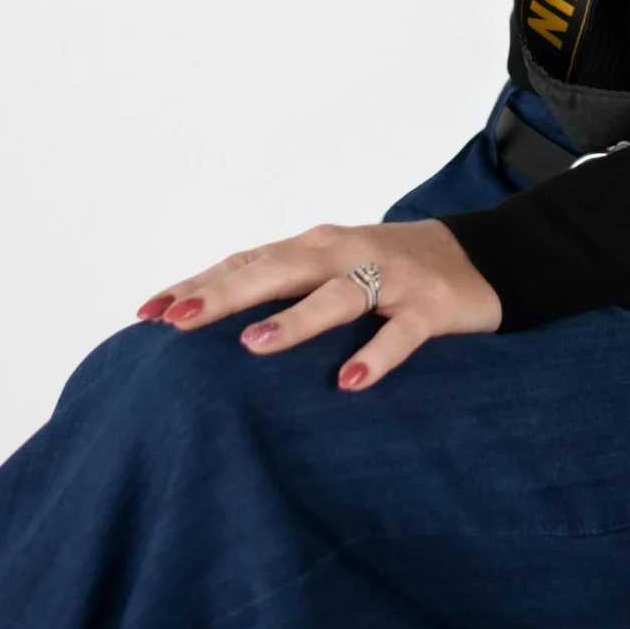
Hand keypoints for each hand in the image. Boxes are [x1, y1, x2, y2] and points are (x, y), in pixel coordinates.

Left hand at [135, 219, 501, 390]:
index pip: (244, 262)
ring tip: (252, 347)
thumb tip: (209, 327)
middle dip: (223, 295)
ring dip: (294, 320)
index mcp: (313, 247)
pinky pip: (401, 331)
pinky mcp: (431, 304)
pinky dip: (377, 354)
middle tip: (176, 321)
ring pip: (336, 295)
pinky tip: (350, 381)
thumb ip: (282, 289)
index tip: (147, 312)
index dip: (198, 284)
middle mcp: (344, 253)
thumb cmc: (388, 269)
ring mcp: (389, 277)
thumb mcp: (331, 271)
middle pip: (275, 270)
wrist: (483, 254)